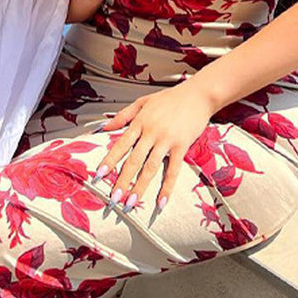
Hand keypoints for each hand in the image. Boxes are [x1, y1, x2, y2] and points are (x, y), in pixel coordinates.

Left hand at [96, 80, 213, 210]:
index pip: (121, 144)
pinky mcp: (181, 146)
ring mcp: (167, 141)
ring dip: (140, 187)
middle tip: (113, 198)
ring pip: (150, 168)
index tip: (99, 174)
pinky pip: (173, 170)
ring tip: (131, 203)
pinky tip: (161, 201)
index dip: (110, 160)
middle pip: (134, 160)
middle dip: (122, 181)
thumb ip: (123, 115)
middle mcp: (152, 133)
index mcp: (140, 122)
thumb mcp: (143, 101)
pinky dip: (167, 187)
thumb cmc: (170, 98)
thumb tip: (104, 127)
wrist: (198, 95)